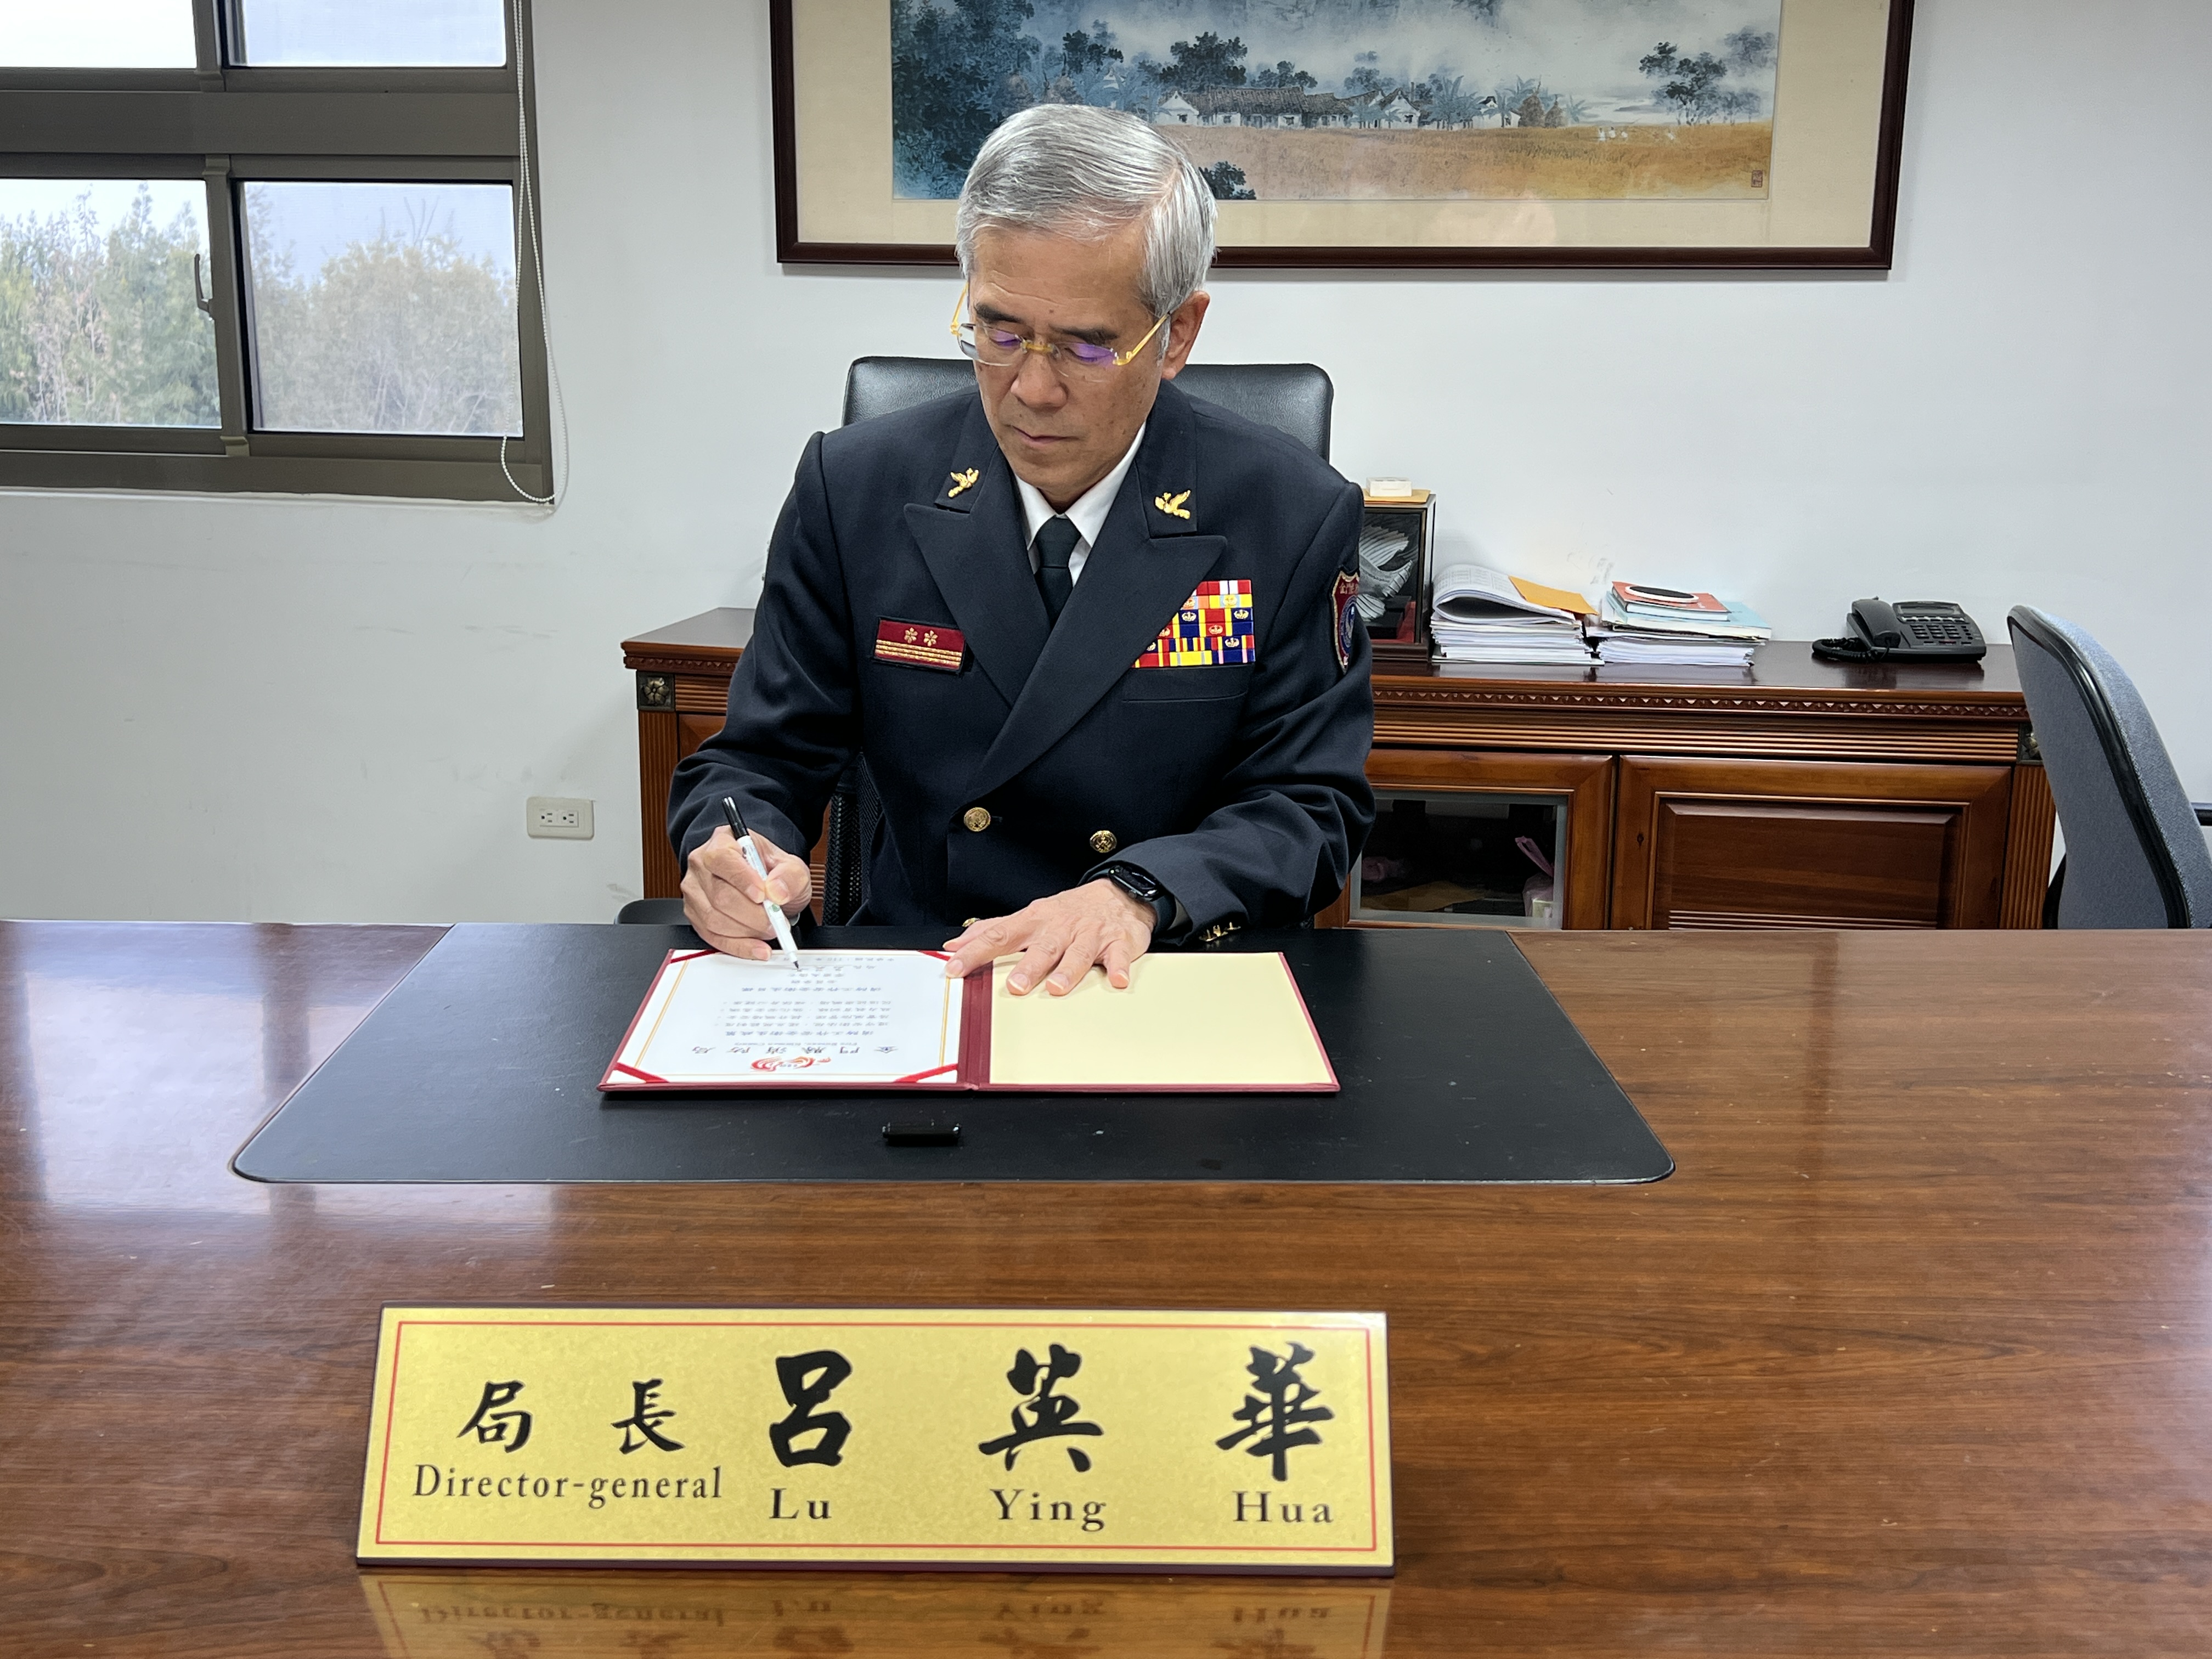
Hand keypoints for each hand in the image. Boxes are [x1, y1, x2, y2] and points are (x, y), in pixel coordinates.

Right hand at [681, 825, 812, 960]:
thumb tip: (777, 891)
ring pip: (714, 919)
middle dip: (752, 914)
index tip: (763, 896)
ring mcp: (695, 891)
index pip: (722, 859)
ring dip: (747, 931)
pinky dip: (738, 946)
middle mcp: (702, 865)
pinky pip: (713, 937)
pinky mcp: (695, 916)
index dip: (742, 880)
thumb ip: (789, 875)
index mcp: (722, 842)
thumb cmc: (771, 870)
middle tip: (776, 921)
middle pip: (719, 895)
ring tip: (769, 929)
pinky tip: (757, 948)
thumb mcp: (791, 866)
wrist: (764, 883)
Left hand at [942, 879, 1156, 994]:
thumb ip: (993, 931)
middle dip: (1028, 967)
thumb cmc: (1067, 912)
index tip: (955, 968)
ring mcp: (1090, 934)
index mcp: (1034, 921)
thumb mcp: (1028, 916)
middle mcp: (1060, 927)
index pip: (999, 936)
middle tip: (1015, 986)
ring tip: (1057, 987)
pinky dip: (1118, 967)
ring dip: (1068, 970)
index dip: (975, 952)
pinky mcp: (1118, 942)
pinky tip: (1117, 980)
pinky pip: (1118, 956)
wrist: (1119, 893)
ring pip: (1078, 953)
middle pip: (1042, 947)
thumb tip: (954, 944)